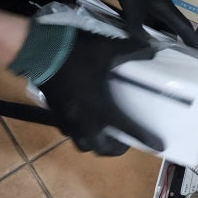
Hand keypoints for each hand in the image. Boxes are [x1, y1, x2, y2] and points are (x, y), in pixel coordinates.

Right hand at [39, 30, 163, 155]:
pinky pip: (69, 133)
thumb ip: (132, 50)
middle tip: (125, 140)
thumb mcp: (108, 49)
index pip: (128, 130)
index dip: (145, 139)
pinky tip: (84, 120)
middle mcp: (85, 120)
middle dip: (116, 149)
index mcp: (101, 108)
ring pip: (84, 144)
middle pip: (102, 149)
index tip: (158, 146)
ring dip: (97, 143)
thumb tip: (153, 49)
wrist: (39, 51)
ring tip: (105, 133)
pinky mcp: (55, 114)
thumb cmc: (76, 54)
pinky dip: (80, 132)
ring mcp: (68, 120)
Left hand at [94, 0, 197, 49]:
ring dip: (159, 41)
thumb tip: (146, 46)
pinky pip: (145, 23)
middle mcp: (160, 8)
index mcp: (165, 7)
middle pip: (173, 30)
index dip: (194, 42)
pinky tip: (140, 43)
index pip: (184, 28)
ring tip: (160, 58)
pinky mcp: (137, 5)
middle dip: (178, 46)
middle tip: (179, 63)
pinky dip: (145, 33)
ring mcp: (149, 6)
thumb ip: (138, 27)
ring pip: (158, 28)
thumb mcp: (133, 4)